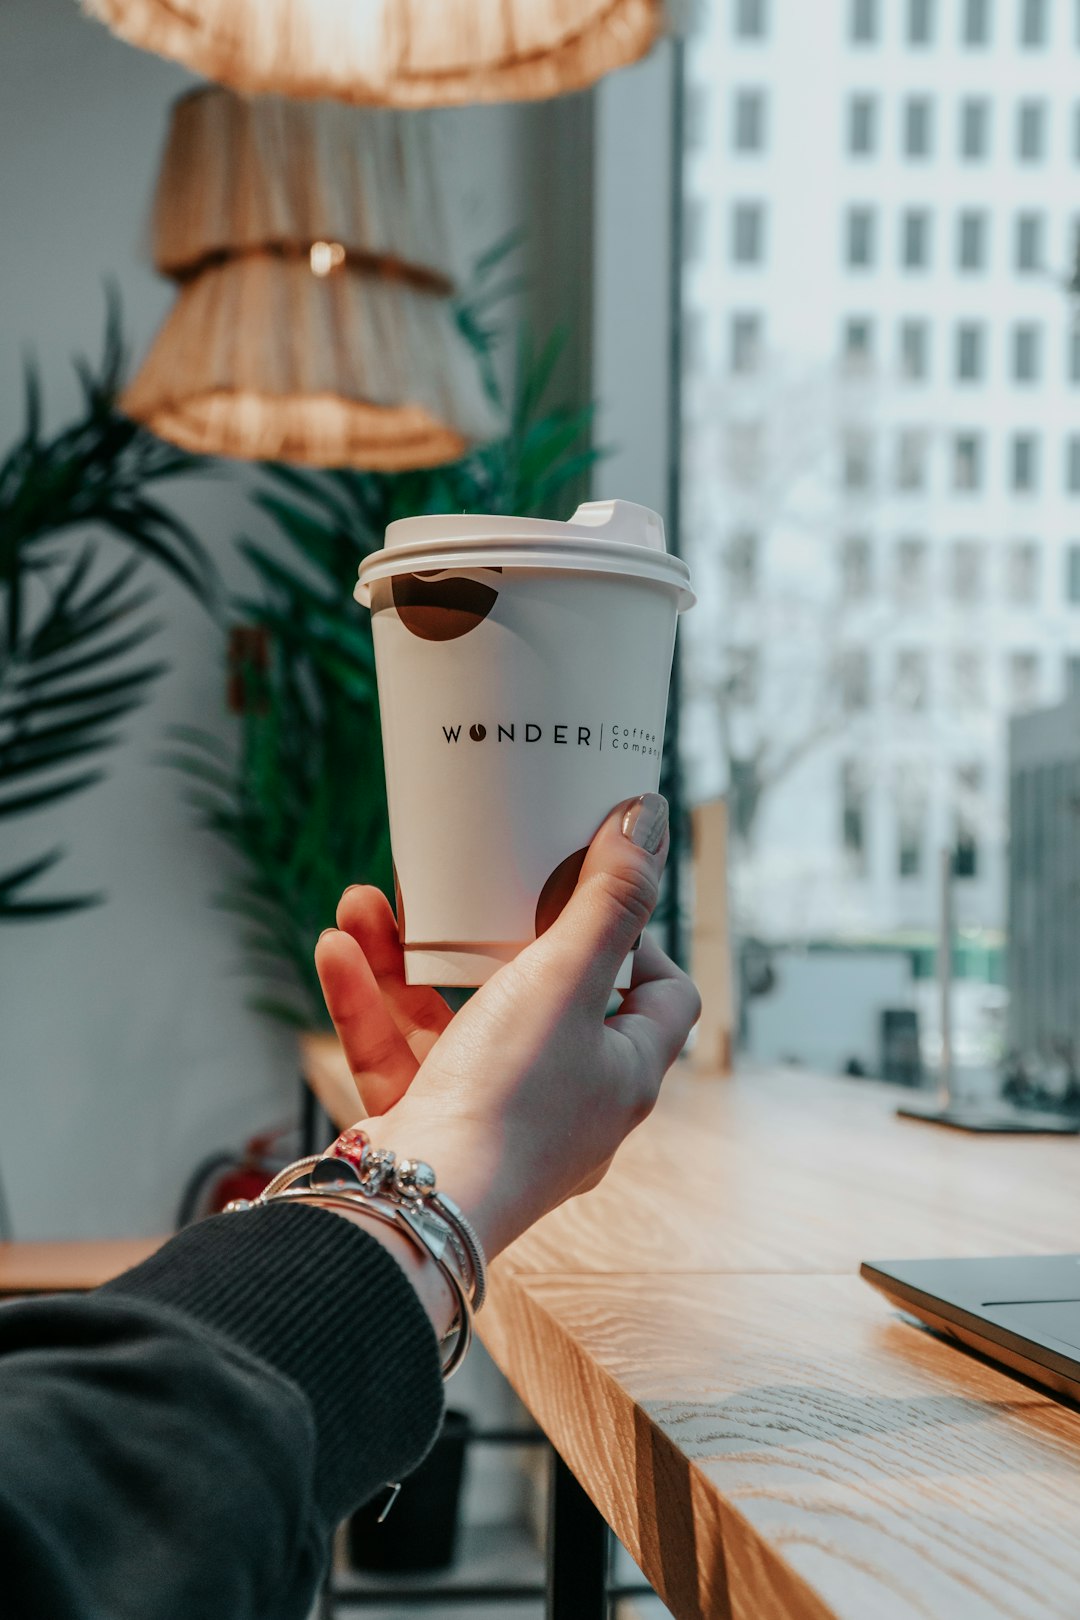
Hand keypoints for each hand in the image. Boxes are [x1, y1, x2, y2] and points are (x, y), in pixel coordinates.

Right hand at [314, 794, 700, 1259]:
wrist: (417, 1207)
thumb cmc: (510, 1099)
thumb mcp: (567, 977)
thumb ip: (608, 897)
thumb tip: (651, 819)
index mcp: (624, 1072)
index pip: (661, 996)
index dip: (637, 939)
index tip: (590, 895)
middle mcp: (569, 1102)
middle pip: (543, 999)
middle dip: (487, 933)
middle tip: (466, 885)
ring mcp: (495, 1119)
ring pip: (455, 1022)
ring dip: (409, 960)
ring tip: (370, 901)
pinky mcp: (431, 1130)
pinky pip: (400, 1057)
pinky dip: (370, 1003)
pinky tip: (337, 950)